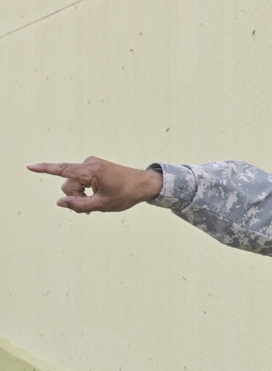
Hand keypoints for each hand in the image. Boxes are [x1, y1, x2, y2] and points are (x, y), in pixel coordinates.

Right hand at [26, 156, 163, 212]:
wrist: (145, 184)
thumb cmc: (126, 194)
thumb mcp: (103, 205)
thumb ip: (79, 205)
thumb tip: (59, 202)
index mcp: (91, 170)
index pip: (62, 170)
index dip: (44, 169)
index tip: (28, 166)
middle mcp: (88, 163)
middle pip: (69, 185)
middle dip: (76, 197)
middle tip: (92, 206)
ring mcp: (91, 164)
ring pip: (74, 184)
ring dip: (81, 195)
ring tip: (97, 201)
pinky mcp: (94, 167)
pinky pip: (81, 181)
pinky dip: (85, 190)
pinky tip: (96, 196)